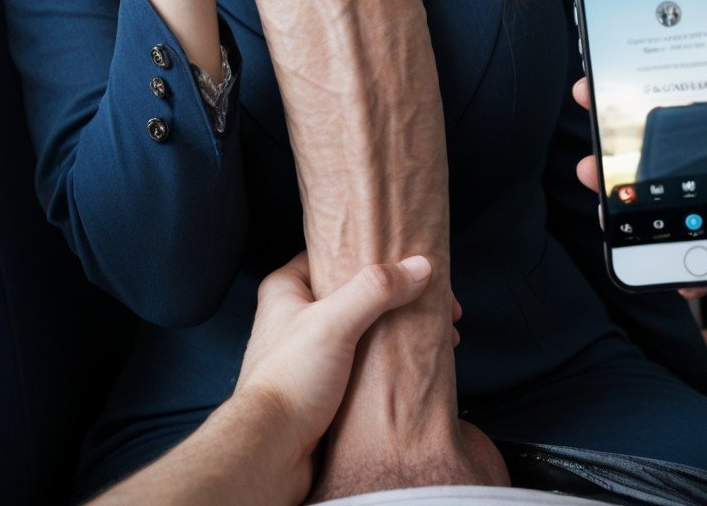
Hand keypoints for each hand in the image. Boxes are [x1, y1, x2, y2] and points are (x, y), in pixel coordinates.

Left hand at [234, 252, 435, 489]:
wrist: (272, 453)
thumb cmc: (289, 382)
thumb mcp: (333, 323)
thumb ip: (375, 290)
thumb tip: (419, 267)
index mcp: (287, 288)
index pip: (333, 254)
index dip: (372, 253)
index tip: (409, 258)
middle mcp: (297, 315)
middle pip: (356, 292)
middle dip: (396, 297)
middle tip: (433, 303)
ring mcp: (312, 350)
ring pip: (364, 327)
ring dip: (397, 330)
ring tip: (434, 335)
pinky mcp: (326, 382)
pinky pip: (365, 360)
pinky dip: (389, 359)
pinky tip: (415, 362)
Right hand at [572, 0, 706, 342]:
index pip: (700, 85)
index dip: (658, 68)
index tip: (620, 55)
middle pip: (666, 132)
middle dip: (622, 121)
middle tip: (591, 102)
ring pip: (654, 184)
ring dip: (619, 179)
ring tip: (595, 174)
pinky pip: (666, 236)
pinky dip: (647, 238)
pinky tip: (637, 233)